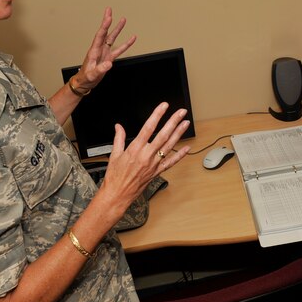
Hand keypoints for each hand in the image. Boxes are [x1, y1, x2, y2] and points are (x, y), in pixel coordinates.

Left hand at [72, 7, 135, 91]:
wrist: (84, 83)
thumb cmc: (86, 78)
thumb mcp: (92, 75)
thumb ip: (100, 69)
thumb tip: (109, 64)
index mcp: (94, 51)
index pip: (100, 36)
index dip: (104, 26)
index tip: (109, 17)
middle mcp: (99, 49)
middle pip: (105, 32)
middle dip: (107, 21)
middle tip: (109, 10)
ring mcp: (104, 52)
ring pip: (112, 38)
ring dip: (117, 29)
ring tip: (123, 20)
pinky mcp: (108, 57)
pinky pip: (119, 49)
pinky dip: (126, 44)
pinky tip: (131, 39)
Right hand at [99, 102, 190, 218]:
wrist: (117, 195)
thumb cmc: (115, 176)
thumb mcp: (114, 155)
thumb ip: (118, 138)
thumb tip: (118, 126)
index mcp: (135, 149)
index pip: (148, 128)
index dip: (157, 115)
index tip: (164, 106)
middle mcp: (146, 155)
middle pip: (163, 135)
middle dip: (173, 122)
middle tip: (181, 112)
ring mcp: (154, 164)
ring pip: (169, 146)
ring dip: (179, 134)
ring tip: (186, 123)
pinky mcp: (157, 172)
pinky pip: (171, 162)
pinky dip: (180, 155)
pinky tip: (187, 148)